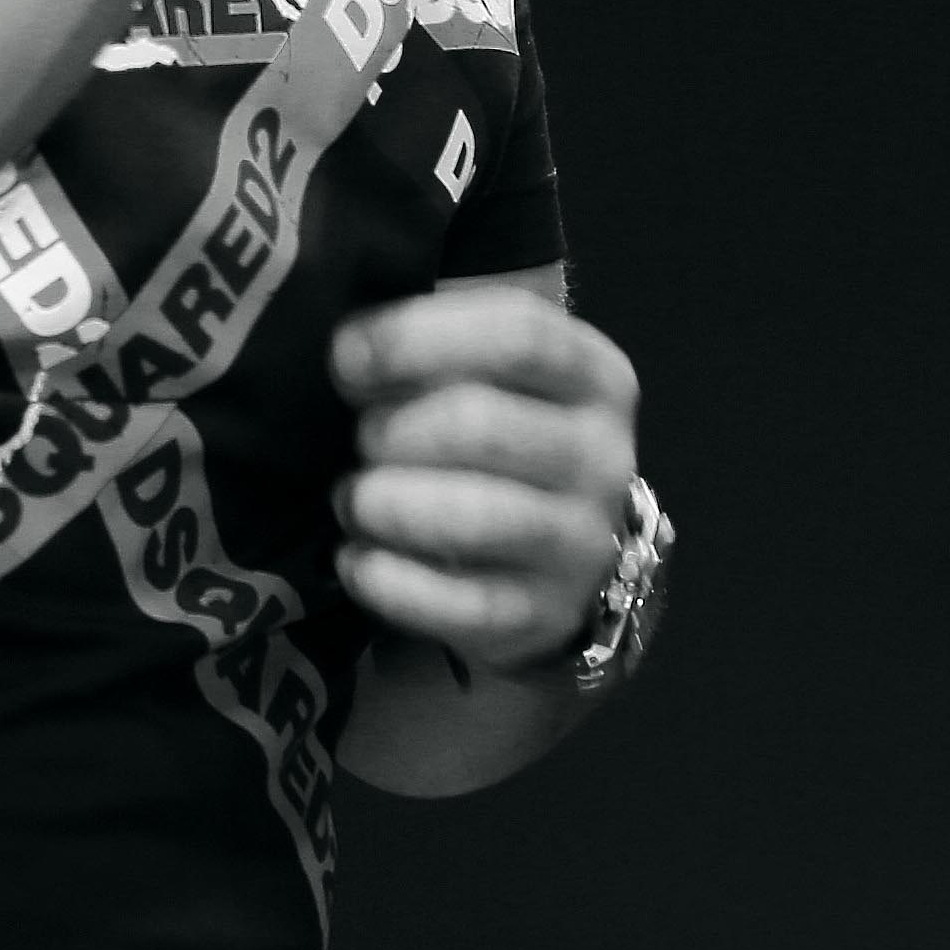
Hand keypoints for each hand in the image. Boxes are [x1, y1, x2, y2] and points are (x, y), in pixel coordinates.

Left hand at [327, 283, 639, 670]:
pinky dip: (389, 581)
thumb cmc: (497, 431)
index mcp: (596, 375)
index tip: (347, 357)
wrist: (551, 547)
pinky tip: (355, 559)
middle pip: (480, 424)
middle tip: (360, 438)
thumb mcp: (489, 368)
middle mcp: (603, 457)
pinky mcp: (545, 614)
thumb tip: (350, 352)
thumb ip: (435, 343)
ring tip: (353, 497)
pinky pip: (459, 604)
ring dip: (384, 503)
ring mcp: (583, 543)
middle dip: (391, 429)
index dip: (415, 338)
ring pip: (470, 518)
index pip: (518, 335)